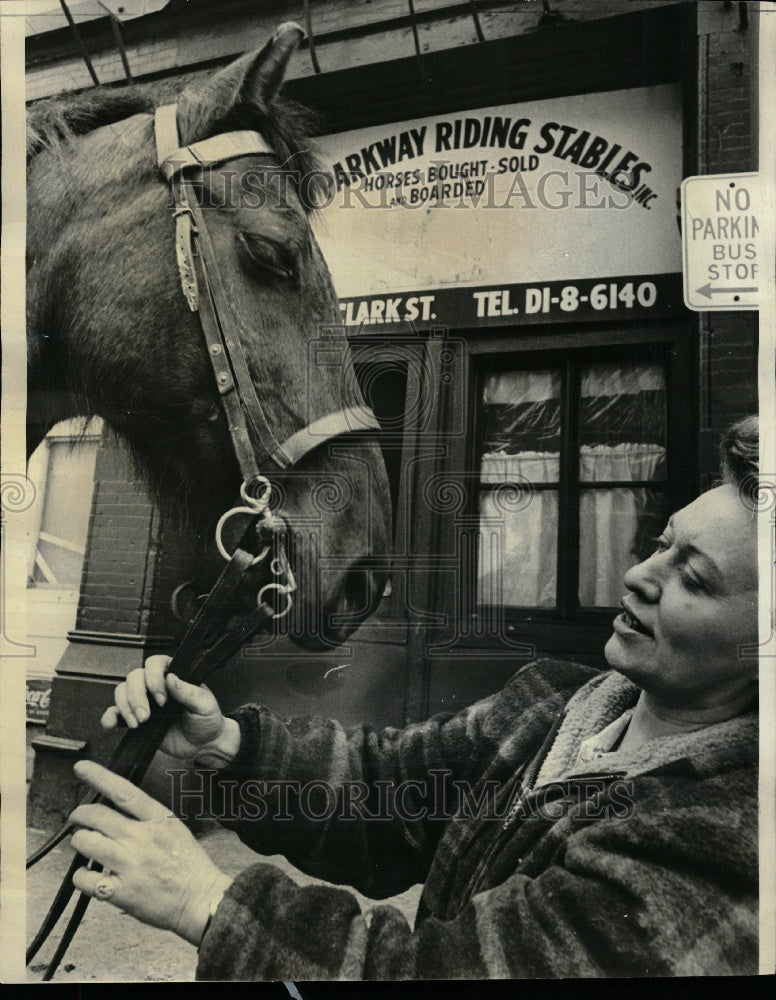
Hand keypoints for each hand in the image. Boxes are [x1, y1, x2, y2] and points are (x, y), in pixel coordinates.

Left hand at [70, 760, 232, 945]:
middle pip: (96, 816)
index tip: (80, 768)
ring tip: (84, 845)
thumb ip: (147, 817)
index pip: (123, 792)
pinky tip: (89, 874)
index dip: (99, 777)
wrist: (200, 899)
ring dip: (79, 841)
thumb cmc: (188, 863)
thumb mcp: (175, 828)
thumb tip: (115, 807)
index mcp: (158, 819)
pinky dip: (81, 874)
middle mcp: (142, 839)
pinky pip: (84, 878)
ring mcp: (130, 865)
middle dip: (79, 815)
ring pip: (85, 842)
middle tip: (77, 818)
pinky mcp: (120, 892)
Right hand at [101, 655, 239, 766]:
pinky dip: (109, 717)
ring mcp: (144, 701)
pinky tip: (110, 725)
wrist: (203, 744)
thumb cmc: (207, 719)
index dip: (153, 679)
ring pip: (122, 691)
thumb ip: (188, 692)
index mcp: (174, 675)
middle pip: (134, 677)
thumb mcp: (204, 704)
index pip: (155, 663)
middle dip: (136, 697)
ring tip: (138, 724)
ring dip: (124, 707)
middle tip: (146, 717)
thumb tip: (171, 677)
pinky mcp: (136, 718)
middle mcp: (156, 684)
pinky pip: (116, 713)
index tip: (162, 700)